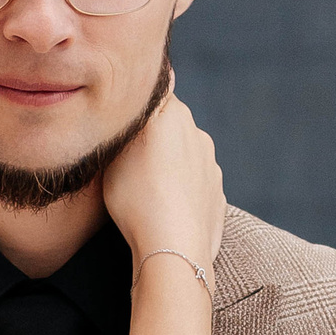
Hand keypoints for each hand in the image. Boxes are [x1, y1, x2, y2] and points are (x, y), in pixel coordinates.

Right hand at [102, 89, 224, 279]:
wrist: (174, 249)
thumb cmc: (137, 198)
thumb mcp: (118, 149)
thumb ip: (133, 117)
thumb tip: (152, 85)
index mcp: (174, 114)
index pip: (155, 91)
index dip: (137, 104)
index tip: (124, 120)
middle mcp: (198, 135)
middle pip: (170, 126)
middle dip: (153, 138)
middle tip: (128, 162)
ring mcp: (211, 167)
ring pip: (183, 158)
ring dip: (168, 167)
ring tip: (145, 193)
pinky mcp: (217, 196)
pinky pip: (193, 187)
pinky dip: (180, 193)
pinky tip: (163, 211)